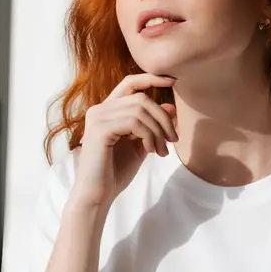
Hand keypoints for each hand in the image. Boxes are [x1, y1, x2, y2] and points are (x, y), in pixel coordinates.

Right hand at [71, 72, 178, 208]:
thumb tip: (170, 106)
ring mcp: (97, 117)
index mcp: (108, 110)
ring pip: (139, 109)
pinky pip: (133, 122)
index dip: (151, 78)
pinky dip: (148, 135)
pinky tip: (149, 151)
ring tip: (161, 151)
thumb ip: (152, 125)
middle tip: (172, 140)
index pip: (130, 84)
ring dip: (157, 130)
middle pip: (141, 98)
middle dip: (162, 118)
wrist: (99, 194)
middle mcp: (100, 109)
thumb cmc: (116, 171)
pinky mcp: (99, 129)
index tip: (173, 81)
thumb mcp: (141, 144)